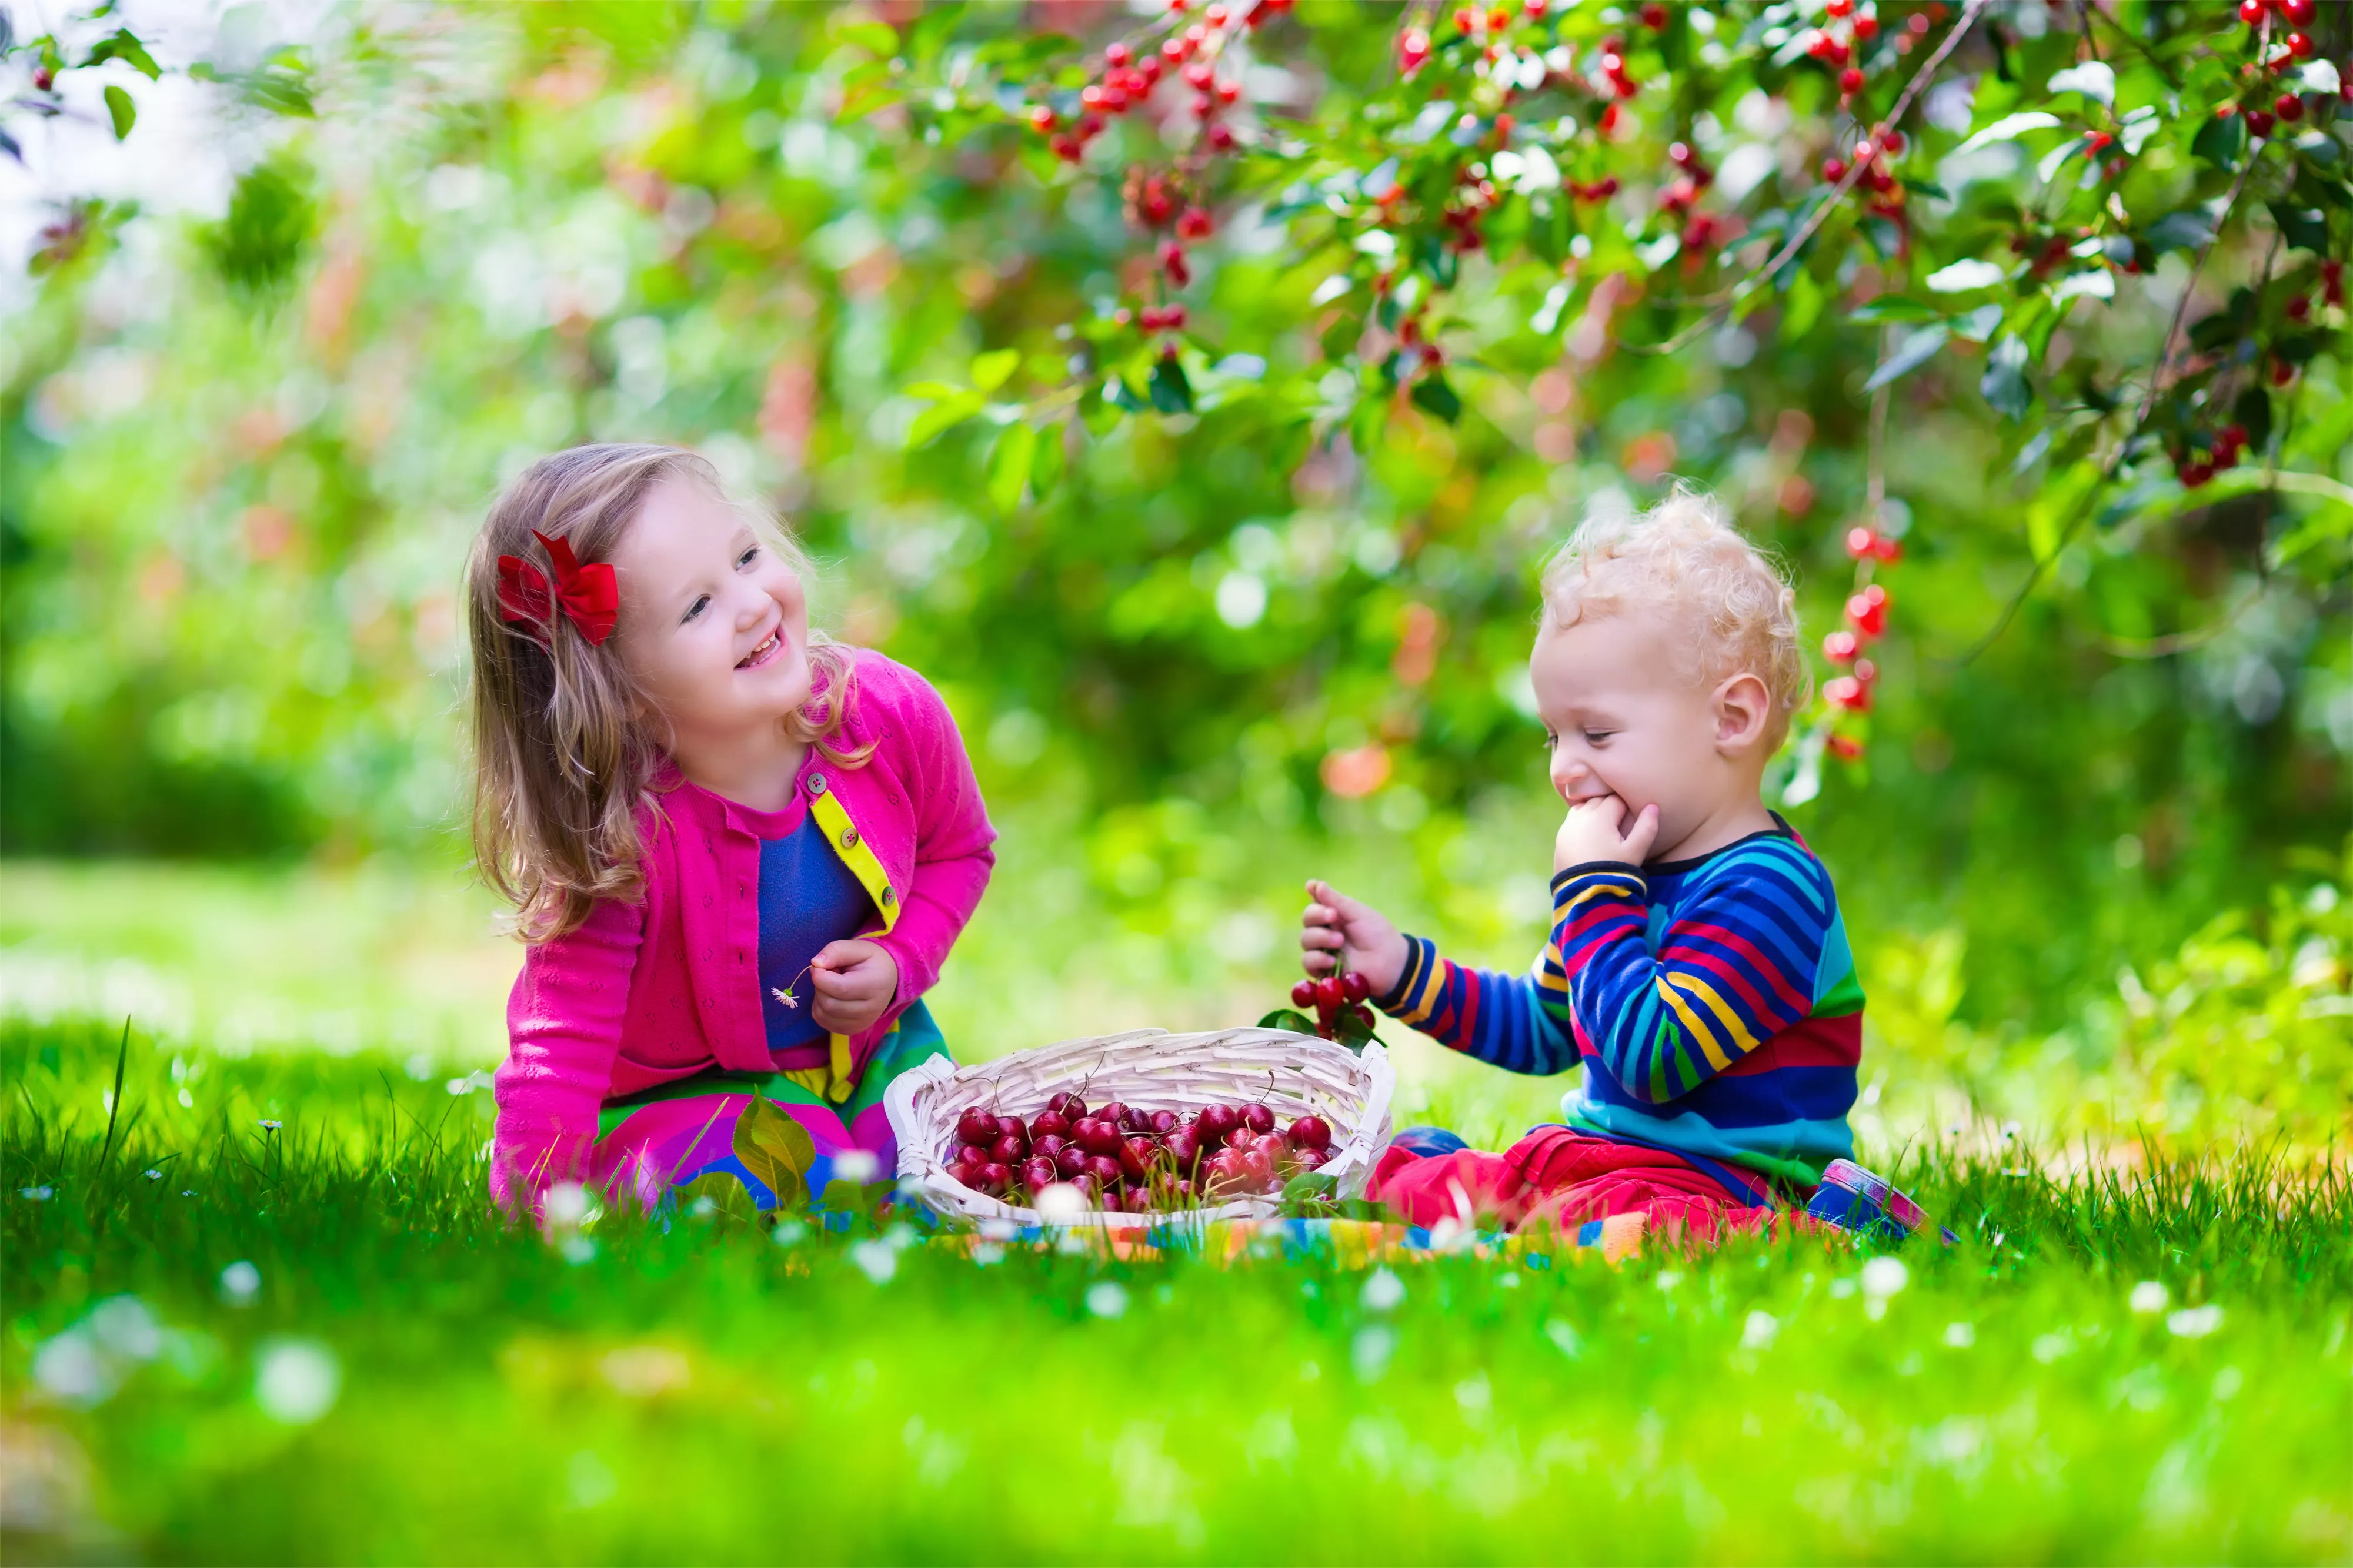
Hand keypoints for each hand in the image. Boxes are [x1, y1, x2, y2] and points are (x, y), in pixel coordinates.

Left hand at [807, 939, 898, 1035]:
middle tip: (829, 973)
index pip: (839, 988)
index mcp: (875, 985)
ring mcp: (862, 1023)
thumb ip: (835, 951)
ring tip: (832, 984)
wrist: (886, 978)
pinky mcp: (851, 1030)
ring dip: (819, 996)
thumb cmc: (870, 961)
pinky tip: (832, 996)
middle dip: (819, 986)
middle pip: (829, 1003)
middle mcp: (871, 1009)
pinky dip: (819, 1007)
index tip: (819, 965)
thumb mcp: (857, 947)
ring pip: (823, 1014)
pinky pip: (822, 1020)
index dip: (820, 976)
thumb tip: (815, 963)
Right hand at [1299, 879, 1409, 996]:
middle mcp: (1325, 931)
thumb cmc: (1377, 934)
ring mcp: (1323, 950)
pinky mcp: (1323, 969)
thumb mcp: (1358, 913)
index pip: (1314, 905)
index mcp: (1333, 915)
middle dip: (1316, 916)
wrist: (1389, 962)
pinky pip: (1308, 962)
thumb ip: (1335, 900)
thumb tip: (1314, 884)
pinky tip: (1331, 960)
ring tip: (1339, 941)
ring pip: (1305, 940)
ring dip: (1320, 937)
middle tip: (1333, 916)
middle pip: (1307, 920)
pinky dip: (1317, 959)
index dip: (1313, 899)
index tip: (1312, 890)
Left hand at [1554, 794, 1658, 872]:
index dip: (1627, 809)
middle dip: (1611, 808)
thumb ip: (1647, 827)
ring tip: (1606, 831)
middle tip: (1620, 827)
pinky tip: (1591, 838)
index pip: (1617, 799)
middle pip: (1599, 800)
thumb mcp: (1635, 851)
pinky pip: (1573, 821)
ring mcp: (1567, 827)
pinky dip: (1583, 823)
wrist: (1584, 895)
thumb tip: (1653, 806)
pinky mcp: (1560, 838)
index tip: (1630, 823)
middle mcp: (1580, 816)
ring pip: (1584, 807)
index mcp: (1599, 815)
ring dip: (1595, 813)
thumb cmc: (1613, 871)